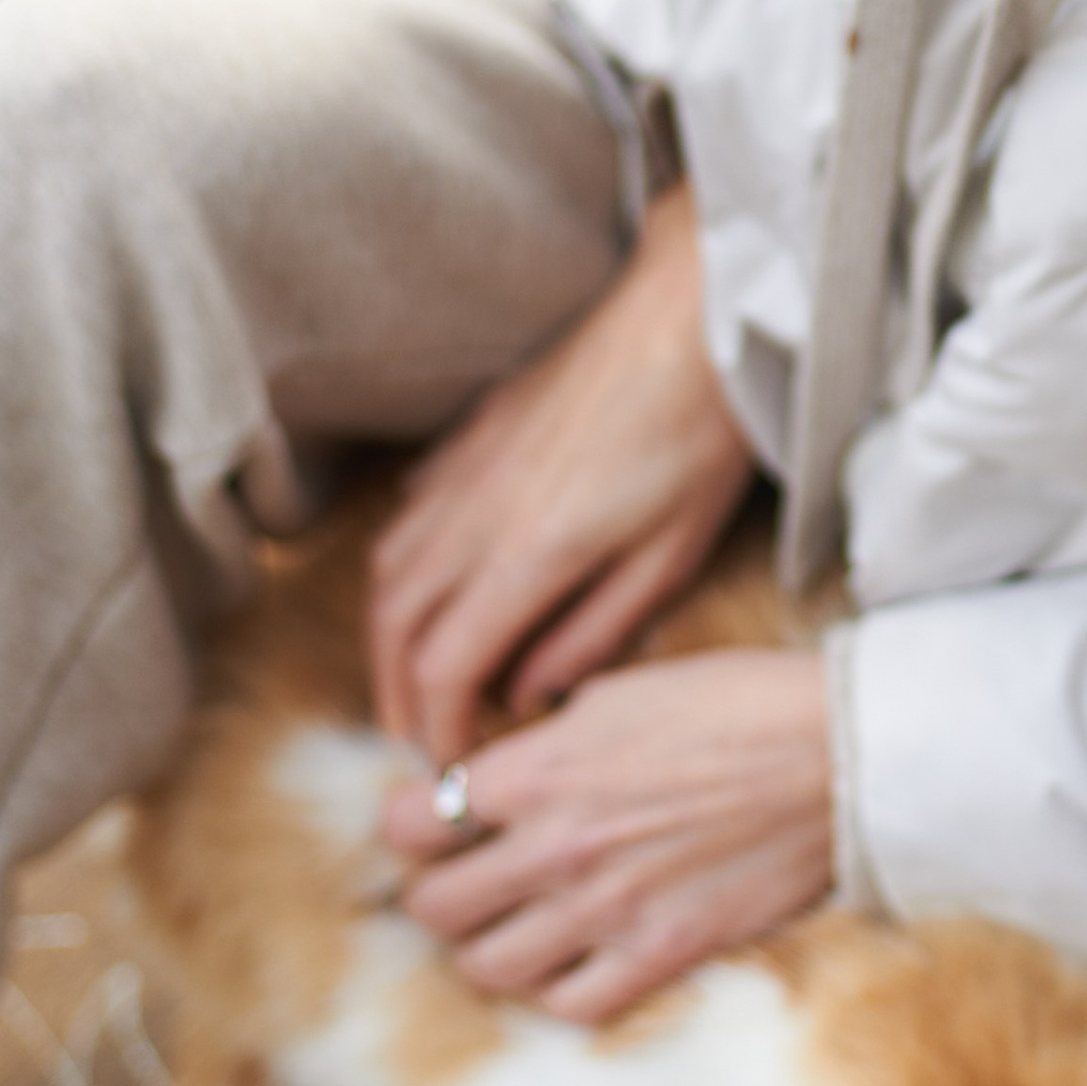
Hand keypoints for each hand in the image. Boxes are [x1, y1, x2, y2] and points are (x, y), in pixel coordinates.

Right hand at [368, 182, 756, 763]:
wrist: (688, 318)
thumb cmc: (699, 438)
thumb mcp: (669, 558)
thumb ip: (592, 635)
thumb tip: (528, 692)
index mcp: (528, 554)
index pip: (442, 667)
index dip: (435, 729)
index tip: (452, 767)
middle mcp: (474, 513)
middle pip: (394, 627)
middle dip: (395, 697)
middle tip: (419, 742)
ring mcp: (463, 470)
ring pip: (387, 572)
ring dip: (390, 640)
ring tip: (418, 684)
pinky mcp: (470, 436)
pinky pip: (407, 521)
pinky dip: (402, 576)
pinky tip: (434, 595)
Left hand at [377, 651, 832, 1022]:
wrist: (839, 753)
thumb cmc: (735, 703)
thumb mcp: (618, 690)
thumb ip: (543, 741)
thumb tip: (496, 771)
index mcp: (537, 770)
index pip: (406, 823)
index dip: (407, 824)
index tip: (428, 821)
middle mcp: (558, 848)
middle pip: (433, 907)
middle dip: (436, 891)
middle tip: (464, 877)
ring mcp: (608, 911)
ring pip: (486, 968)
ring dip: (486, 946)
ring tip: (511, 922)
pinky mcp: (661, 955)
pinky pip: (567, 1004)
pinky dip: (552, 988)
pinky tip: (568, 957)